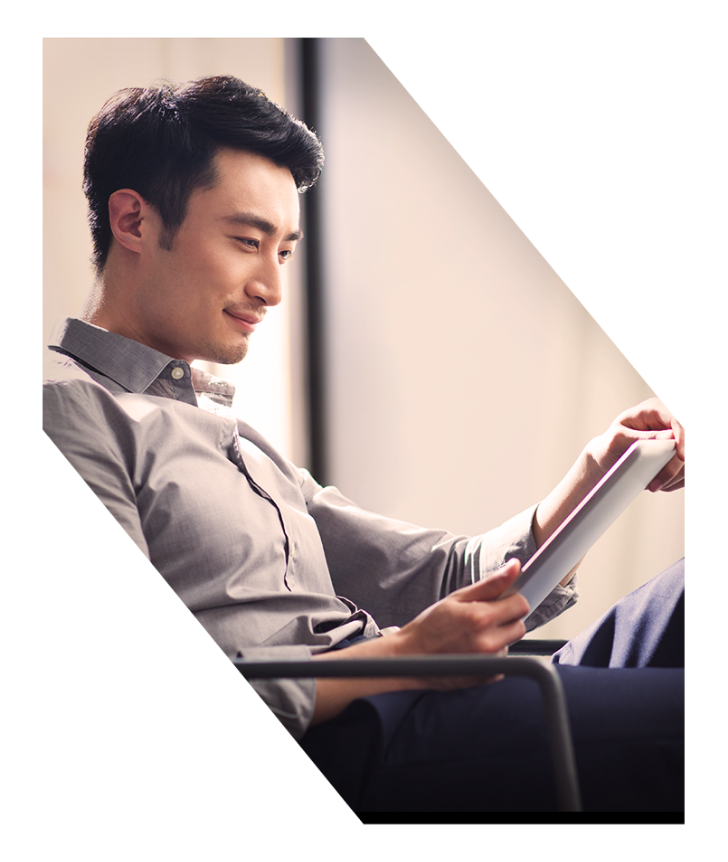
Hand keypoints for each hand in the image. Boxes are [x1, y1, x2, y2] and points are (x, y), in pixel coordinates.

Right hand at [391, 558, 529, 690]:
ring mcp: (488, 663)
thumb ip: (491, 583)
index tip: (500, 601)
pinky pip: (502, 659)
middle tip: (484, 617)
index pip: (521, 605)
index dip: (511, 600)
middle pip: (520, 626)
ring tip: (473, 634)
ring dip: (498, 637)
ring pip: (510, 643)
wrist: (412, 656)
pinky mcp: (488, 677)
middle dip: (506, 619)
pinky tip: (472, 649)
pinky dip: (492, 654)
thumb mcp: (457, 597)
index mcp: (481, 618)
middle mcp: (488, 643)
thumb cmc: (430, 625)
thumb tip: (515, 567)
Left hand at [585, 398, 684, 492]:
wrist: (610, 457)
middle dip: (677, 464)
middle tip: (656, 483)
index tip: (682, 457)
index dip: (683, 438)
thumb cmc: (611, 444)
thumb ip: (642, 438)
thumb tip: (671, 437)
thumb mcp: (618, 440)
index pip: (678, 419)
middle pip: (688, 440)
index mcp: (654, 409)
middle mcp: (670, 421)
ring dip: (676, 475)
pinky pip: (687, 470)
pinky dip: (677, 480)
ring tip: (653, 485)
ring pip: (688, 460)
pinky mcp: (682, 453)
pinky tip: (659, 483)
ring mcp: (679, 438)